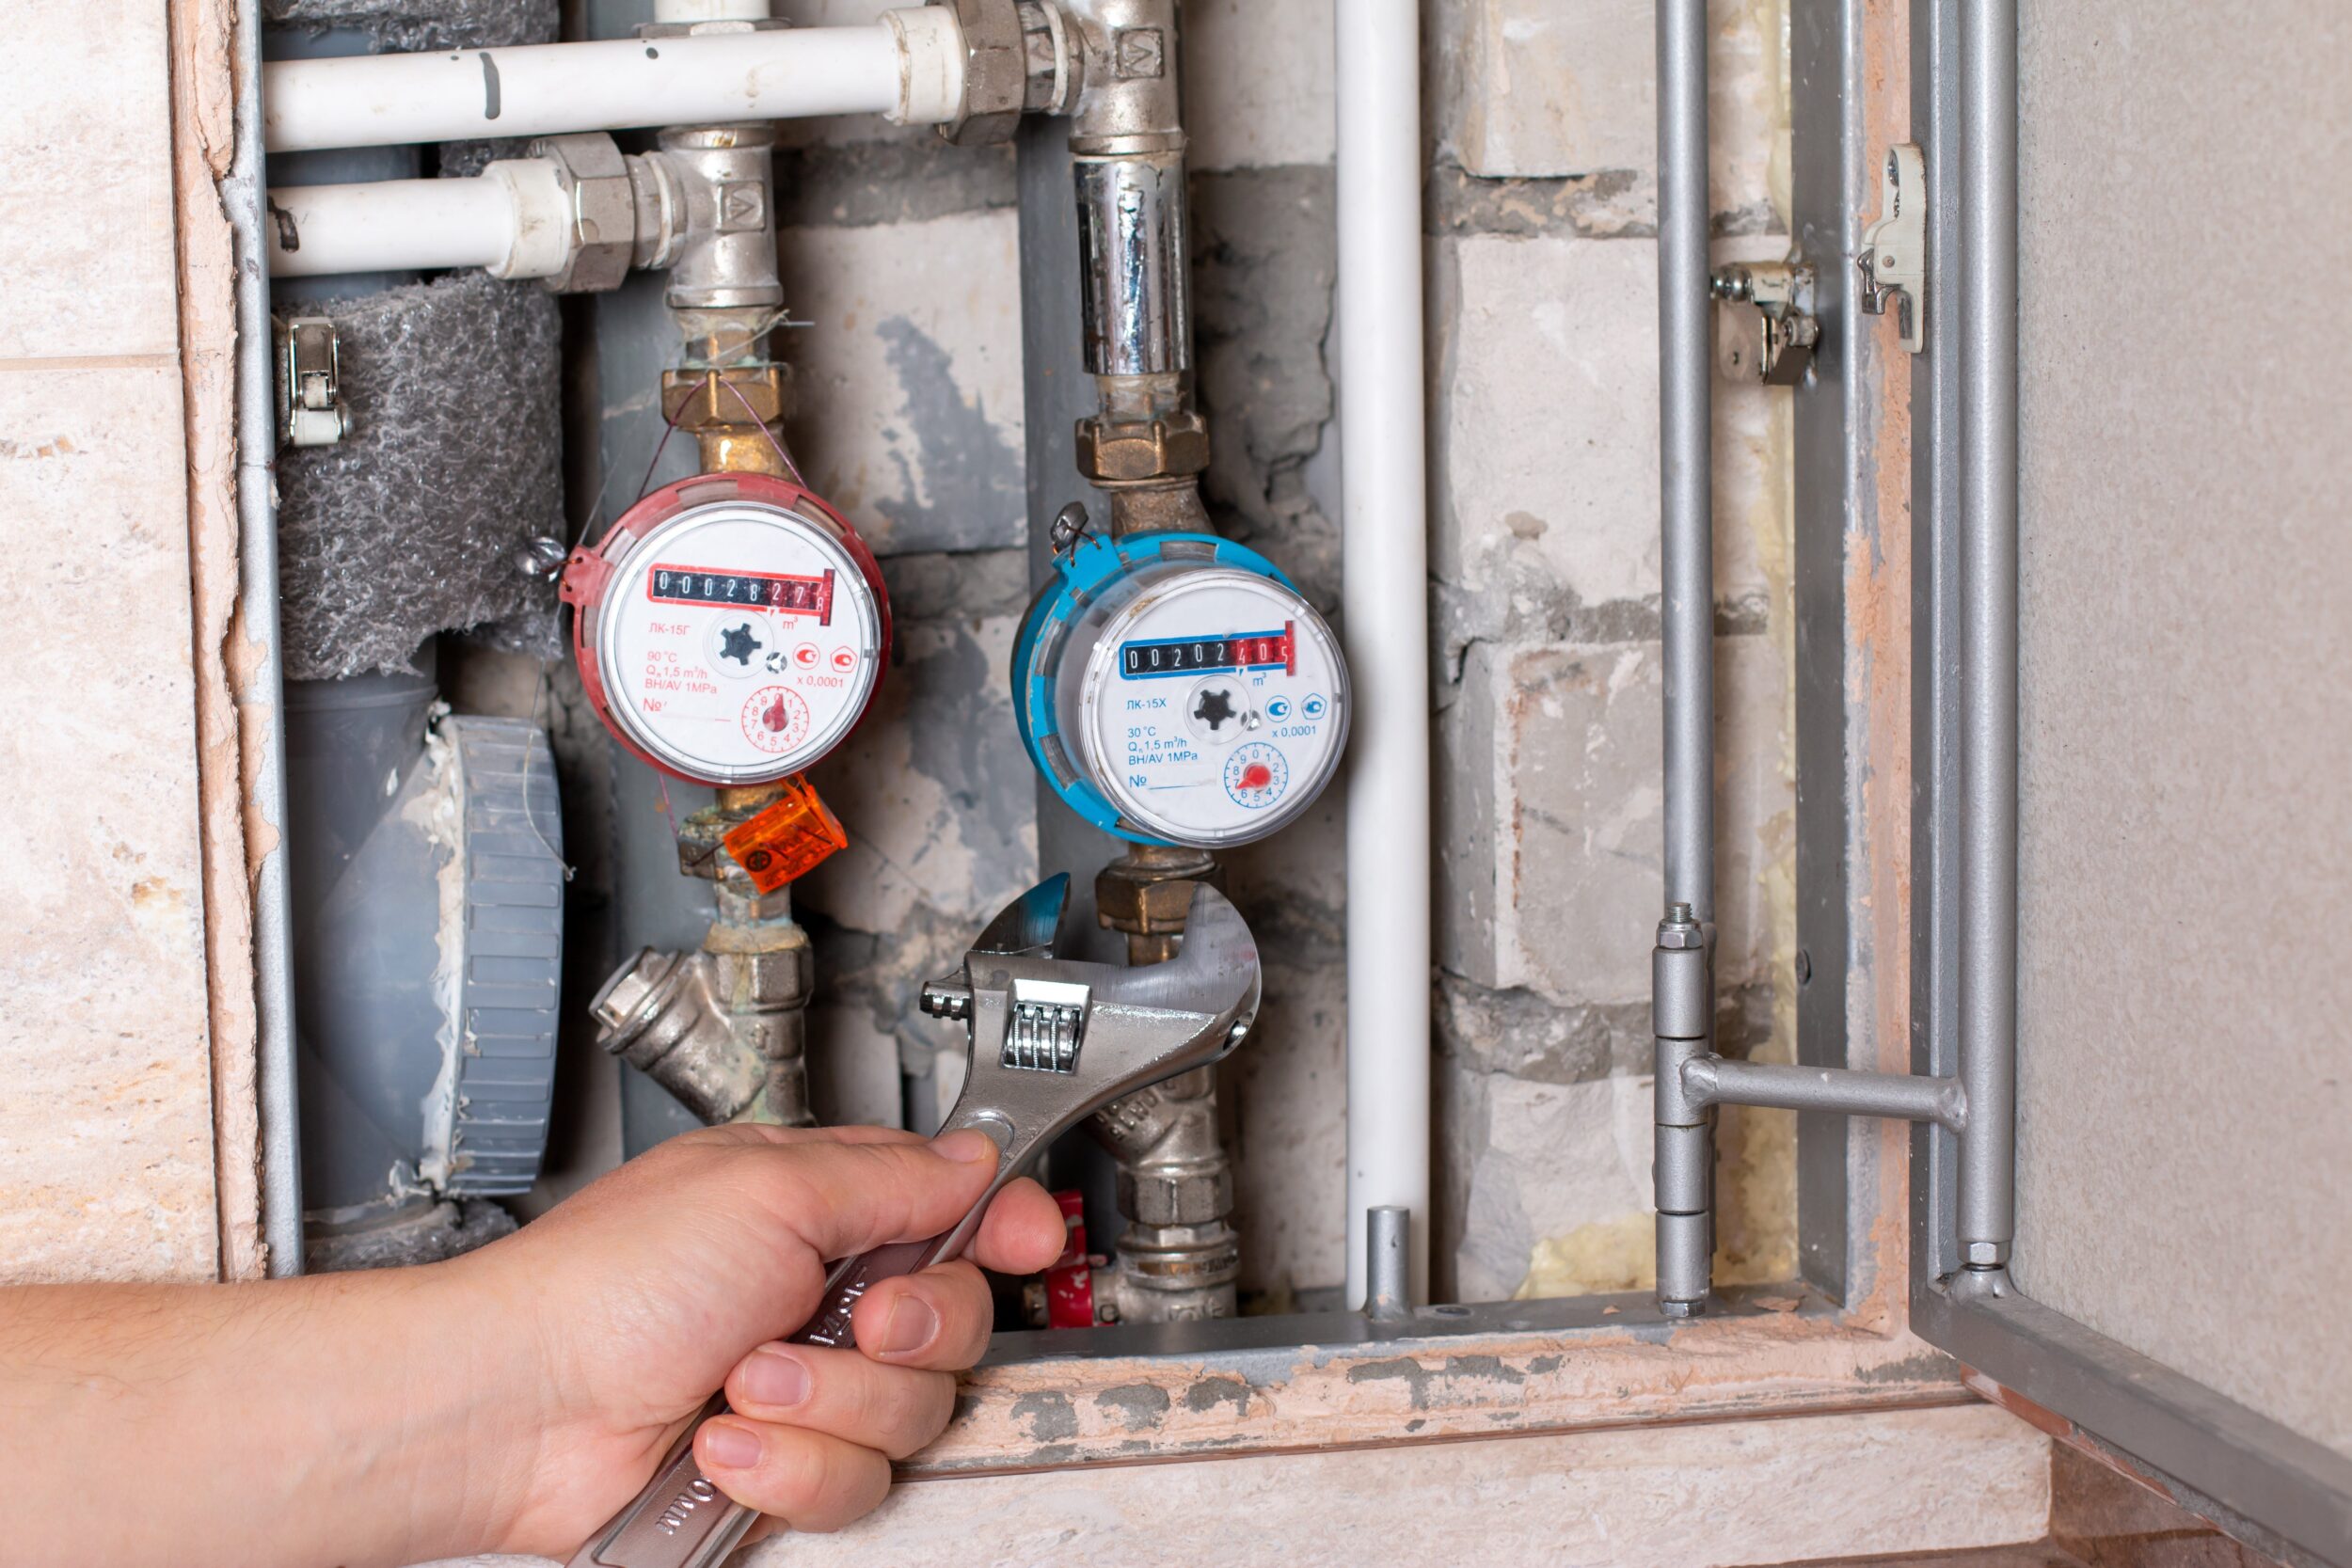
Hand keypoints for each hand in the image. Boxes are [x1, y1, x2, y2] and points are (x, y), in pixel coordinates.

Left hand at [450, 1124, 1064, 1555]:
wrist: (519, 1409)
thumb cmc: (606, 1283)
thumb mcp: (767, 1187)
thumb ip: (892, 1174)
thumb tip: (973, 1158)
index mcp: (820, 1204)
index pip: (955, 1208)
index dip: (1004, 1224)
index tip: (1028, 1239)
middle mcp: (820, 1291)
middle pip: (954, 1320)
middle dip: (909, 1327)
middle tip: (851, 1319)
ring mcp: (804, 1384)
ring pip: (911, 1413)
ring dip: (826, 1403)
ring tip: (744, 1379)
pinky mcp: (783, 1465)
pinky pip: (854, 1483)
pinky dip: (788, 1465)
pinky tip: (723, 1439)